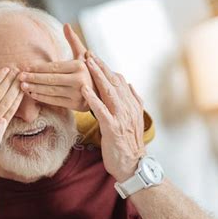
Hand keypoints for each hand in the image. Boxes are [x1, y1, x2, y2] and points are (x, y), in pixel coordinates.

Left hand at [19, 24, 92, 110]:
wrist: (102, 91)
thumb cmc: (88, 70)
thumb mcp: (83, 55)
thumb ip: (73, 40)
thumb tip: (66, 25)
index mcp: (80, 65)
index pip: (54, 67)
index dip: (38, 68)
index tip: (26, 67)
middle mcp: (80, 79)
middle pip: (51, 79)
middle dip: (33, 78)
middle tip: (19, 76)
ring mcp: (78, 93)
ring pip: (51, 91)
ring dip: (35, 88)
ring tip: (22, 86)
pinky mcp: (75, 105)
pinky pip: (55, 101)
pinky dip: (42, 98)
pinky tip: (32, 94)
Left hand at [80, 54, 145, 182]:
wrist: (133, 165)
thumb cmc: (128, 144)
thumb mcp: (133, 120)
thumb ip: (133, 102)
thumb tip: (130, 85)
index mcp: (132, 105)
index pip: (119, 82)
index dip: (107, 69)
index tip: (96, 57)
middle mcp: (128, 108)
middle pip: (114, 82)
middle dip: (101, 66)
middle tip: (89, 53)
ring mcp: (122, 117)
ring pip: (109, 92)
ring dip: (97, 76)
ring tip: (87, 63)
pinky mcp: (113, 128)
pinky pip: (102, 110)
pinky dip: (93, 98)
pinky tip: (84, 89)